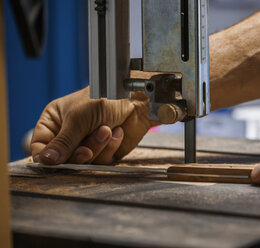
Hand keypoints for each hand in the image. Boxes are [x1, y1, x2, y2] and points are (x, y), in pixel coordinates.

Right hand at [31, 86, 156, 164]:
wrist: (137, 100)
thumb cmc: (106, 98)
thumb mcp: (78, 118)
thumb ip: (63, 142)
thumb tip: (46, 161)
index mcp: (55, 120)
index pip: (40, 145)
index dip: (47, 156)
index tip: (55, 161)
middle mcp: (70, 132)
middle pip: (63, 158)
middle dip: (78, 153)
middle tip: (86, 149)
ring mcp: (87, 142)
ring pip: (83, 161)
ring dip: (96, 147)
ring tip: (106, 130)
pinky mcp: (105, 150)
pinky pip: (101, 161)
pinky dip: (109, 148)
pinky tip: (117, 132)